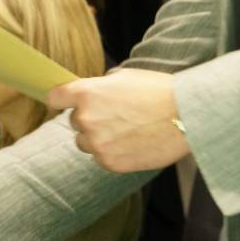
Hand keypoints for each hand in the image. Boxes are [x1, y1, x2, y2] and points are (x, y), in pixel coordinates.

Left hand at [46, 68, 187, 172]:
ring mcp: (97, 143)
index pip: (54, 98)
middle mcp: (87, 119)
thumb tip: (89, 94)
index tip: (63, 102)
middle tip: (115, 115)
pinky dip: (112, 153)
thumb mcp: (123, 77)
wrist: (185, 116)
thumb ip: (99, 87)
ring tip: (126, 130)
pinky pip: (101, 158)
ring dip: (99, 138)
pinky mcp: (110, 163)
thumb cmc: (158, 91)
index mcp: (87, 93)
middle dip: (90, 118)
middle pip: (75, 122)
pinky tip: (132, 143)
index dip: (60, 100)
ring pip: (85, 143)